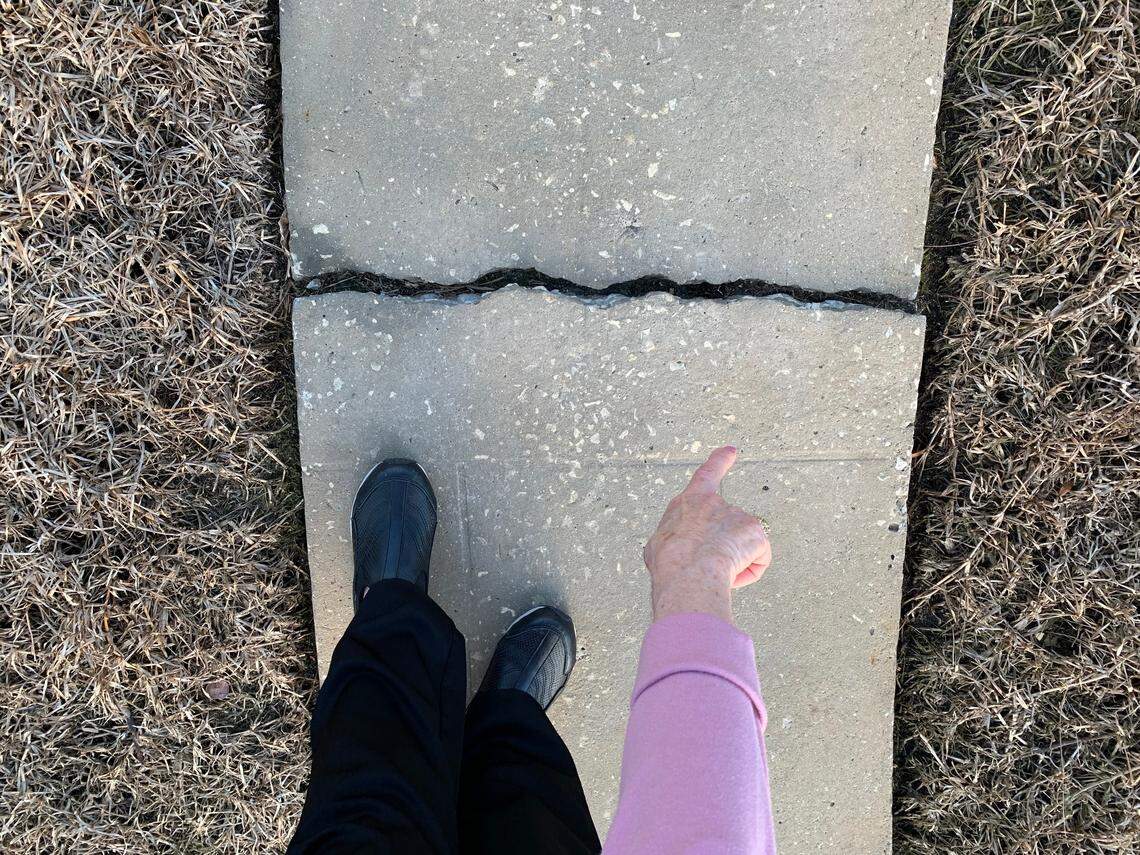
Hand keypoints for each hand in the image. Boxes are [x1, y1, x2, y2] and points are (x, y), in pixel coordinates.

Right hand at [643, 446, 771, 623]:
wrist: (687, 570)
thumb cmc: (669, 561)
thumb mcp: (659, 545)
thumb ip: (673, 540)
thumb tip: (673, 552)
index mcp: (690, 502)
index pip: (707, 475)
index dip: (719, 461)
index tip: (730, 451)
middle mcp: (716, 503)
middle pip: (727, 528)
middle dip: (723, 548)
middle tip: (708, 565)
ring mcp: (739, 516)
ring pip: (742, 547)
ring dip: (732, 562)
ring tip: (715, 572)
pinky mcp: (756, 533)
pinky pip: (757, 560)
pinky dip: (747, 571)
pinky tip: (731, 575)